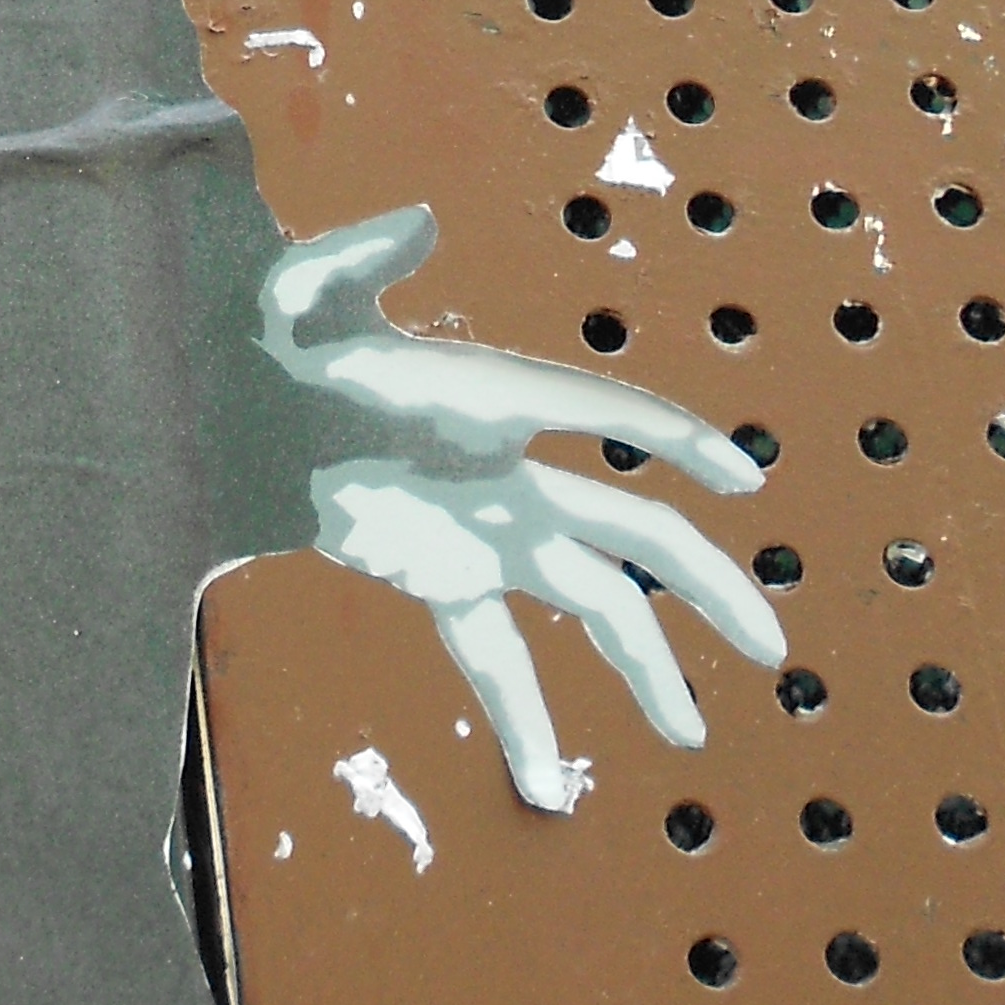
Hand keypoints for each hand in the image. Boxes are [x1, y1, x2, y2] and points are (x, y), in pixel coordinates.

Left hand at [258, 204, 785, 814]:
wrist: (233, 413)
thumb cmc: (275, 345)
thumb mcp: (299, 294)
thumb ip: (353, 257)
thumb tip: (417, 218)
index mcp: (495, 394)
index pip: (604, 416)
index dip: (672, 439)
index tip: (738, 477)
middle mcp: (514, 471)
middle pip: (634, 535)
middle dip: (707, 586)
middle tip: (771, 649)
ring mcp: (489, 532)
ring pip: (594, 607)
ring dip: (647, 669)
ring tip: (691, 736)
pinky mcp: (449, 579)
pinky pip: (499, 658)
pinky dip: (523, 718)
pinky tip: (547, 786)